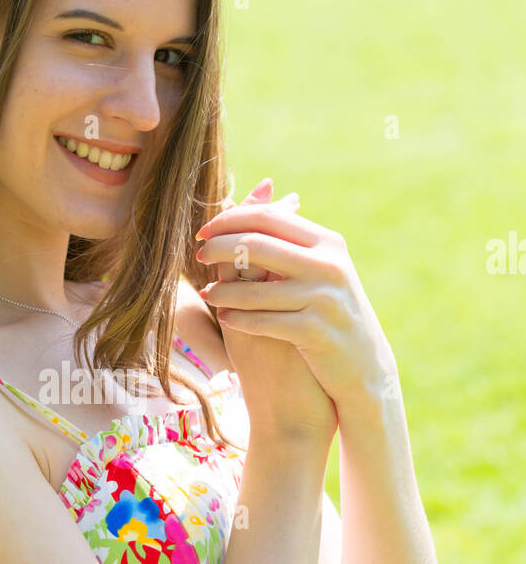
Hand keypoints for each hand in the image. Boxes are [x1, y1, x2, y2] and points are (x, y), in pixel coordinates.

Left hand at [196, 179, 395, 418]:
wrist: (364, 363)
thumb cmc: (332, 310)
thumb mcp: (320, 270)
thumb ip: (289, 241)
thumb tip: (246, 199)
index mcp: (327, 242)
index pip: (268, 218)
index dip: (229, 220)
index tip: (205, 231)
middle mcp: (328, 265)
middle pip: (255, 245)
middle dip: (219, 248)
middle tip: (200, 255)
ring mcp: (323, 298)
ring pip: (253, 289)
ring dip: (222, 291)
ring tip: (208, 294)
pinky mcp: (315, 332)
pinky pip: (262, 321)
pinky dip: (238, 318)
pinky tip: (225, 318)